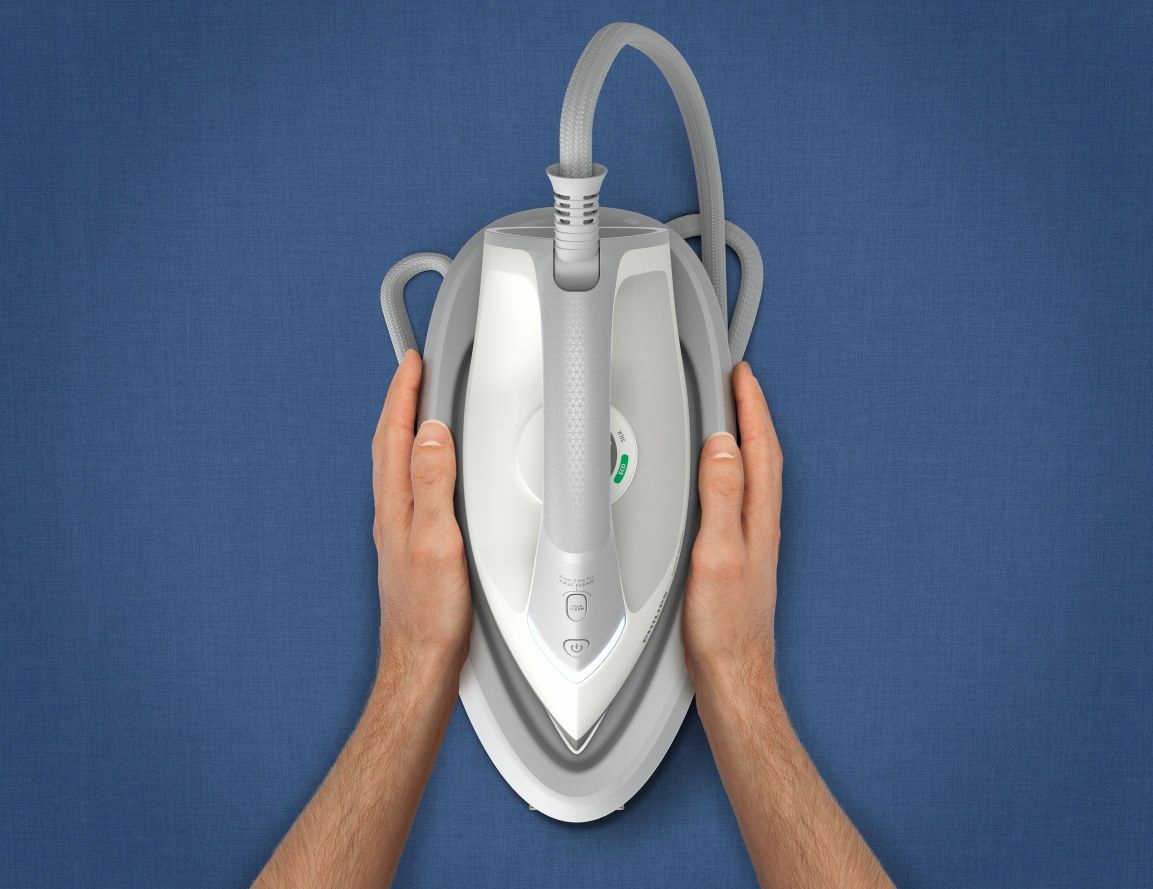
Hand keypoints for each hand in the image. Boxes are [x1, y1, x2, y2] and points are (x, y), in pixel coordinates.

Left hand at [371, 350, 471, 674]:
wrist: (420, 662)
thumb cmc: (429, 613)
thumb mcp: (437, 541)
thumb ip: (432, 485)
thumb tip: (430, 434)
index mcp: (395, 506)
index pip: (395, 436)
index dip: (402, 394)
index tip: (411, 362)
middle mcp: (391, 515)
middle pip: (390, 445)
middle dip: (400, 403)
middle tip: (413, 374)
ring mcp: (399, 532)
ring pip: (398, 466)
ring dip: (407, 431)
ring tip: (420, 408)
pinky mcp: (412, 548)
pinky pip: (410, 489)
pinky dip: (418, 465)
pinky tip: (431, 473)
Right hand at [684, 361, 782, 683]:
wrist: (733, 675)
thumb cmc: (725, 625)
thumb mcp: (718, 553)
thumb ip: (722, 496)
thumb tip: (724, 445)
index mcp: (759, 518)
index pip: (759, 448)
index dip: (752, 406)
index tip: (742, 374)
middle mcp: (762, 526)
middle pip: (762, 456)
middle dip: (753, 414)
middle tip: (741, 384)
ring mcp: (753, 542)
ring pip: (754, 477)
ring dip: (746, 441)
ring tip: (734, 417)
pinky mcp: (740, 558)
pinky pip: (742, 499)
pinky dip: (735, 474)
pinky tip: (722, 481)